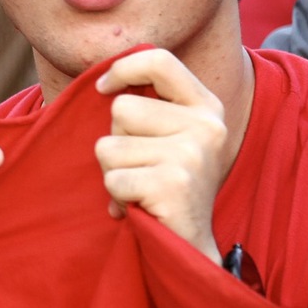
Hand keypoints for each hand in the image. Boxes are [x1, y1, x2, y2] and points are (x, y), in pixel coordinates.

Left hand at [94, 49, 227, 262]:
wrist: (189, 246)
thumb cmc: (168, 188)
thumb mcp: (169, 137)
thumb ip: (149, 106)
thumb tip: (102, 81)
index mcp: (206, 107)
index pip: (158, 60)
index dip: (122, 69)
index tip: (104, 88)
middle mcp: (206, 126)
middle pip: (121, 110)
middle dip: (117, 142)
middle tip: (142, 169)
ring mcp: (192, 154)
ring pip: (109, 146)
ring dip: (114, 172)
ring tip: (142, 188)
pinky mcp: (173, 183)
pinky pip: (112, 178)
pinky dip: (117, 197)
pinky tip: (142, 205)